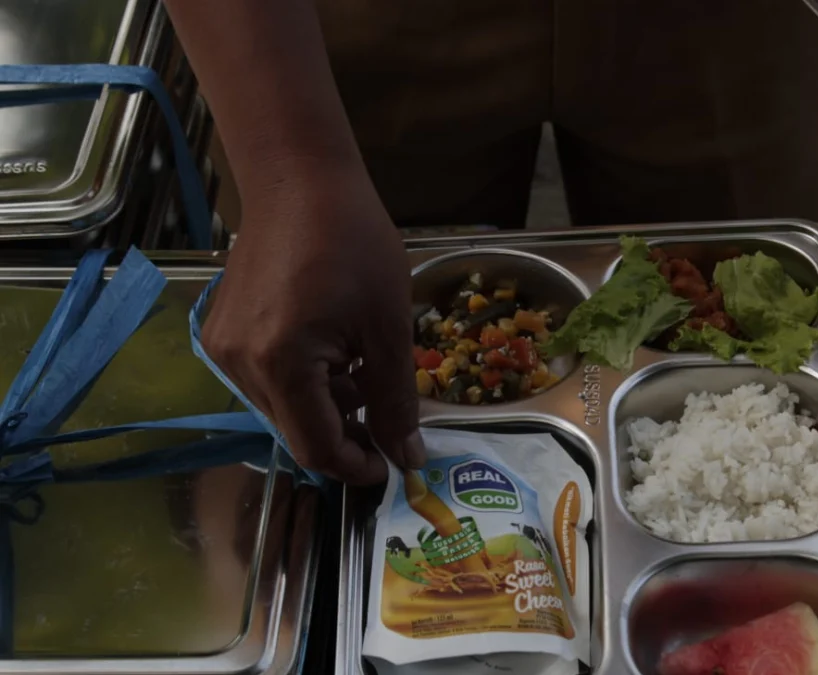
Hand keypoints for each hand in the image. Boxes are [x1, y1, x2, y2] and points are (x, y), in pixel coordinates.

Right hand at [202, 170, 424, 483]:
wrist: (299, 180)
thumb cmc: (353, 244)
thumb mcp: (388, 327)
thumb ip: (396, 401)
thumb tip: (408, 458)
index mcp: (280, 364)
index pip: (315, 448)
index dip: (355, 466)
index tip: (390, 465)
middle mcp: (238, 364)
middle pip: (296, 431)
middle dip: (346, 433)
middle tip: (387, 415)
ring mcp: (222, 348)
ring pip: (282, 407)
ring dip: (328, 405)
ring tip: (364, 368)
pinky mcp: (221, 332)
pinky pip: (266, 379)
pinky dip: (305, 381)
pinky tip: (336, 351)